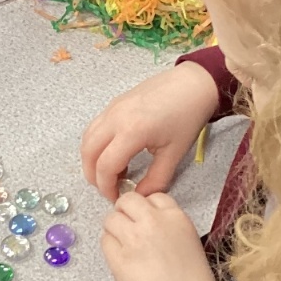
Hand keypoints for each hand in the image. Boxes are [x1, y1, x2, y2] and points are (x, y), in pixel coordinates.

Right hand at [81, 61, 219, 200]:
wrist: (193, 84)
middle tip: (108, 188)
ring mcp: (112, 108)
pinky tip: (114, 153)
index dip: (107, 187)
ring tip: (110, 172)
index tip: (116, 197)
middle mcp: (115, 118)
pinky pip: (94, 127)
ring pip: (87, 139)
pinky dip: (96, 145)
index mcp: (132, 131)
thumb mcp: (174, 154)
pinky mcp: (114, 103)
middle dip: (93, 176)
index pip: (105, 167)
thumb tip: (141, 196)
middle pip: (88, 153)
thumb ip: (156, 180)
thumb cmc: (188, 116)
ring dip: (91, 160)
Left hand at [101, 190, 214, 280]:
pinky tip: (121, 258)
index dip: (145, 207)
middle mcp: (153, 222)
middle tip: (126, 225)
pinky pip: (105, 241)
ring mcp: (133, 239)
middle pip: (128, 201)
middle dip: (125, 211)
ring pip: (111, 219)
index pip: (153, 197)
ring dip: (114, 229)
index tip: (142, 216)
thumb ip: (169, 226)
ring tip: (123, 244)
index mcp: (175, 217)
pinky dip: (110, 247)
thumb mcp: (189, 241)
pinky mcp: (118, 257)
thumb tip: (150, 222)